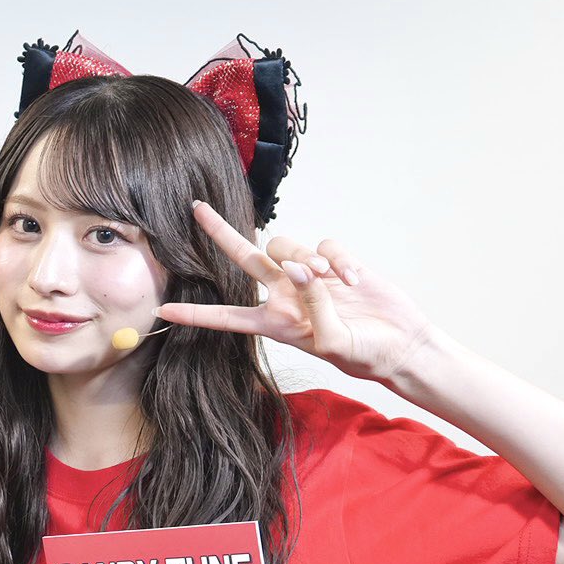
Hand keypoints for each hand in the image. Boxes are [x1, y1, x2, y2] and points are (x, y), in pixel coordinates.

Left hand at [157, 201, 435, 383]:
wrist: (399, 344)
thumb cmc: (363, 354)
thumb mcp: (333, 341)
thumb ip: (314, 306)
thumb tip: (301, 269)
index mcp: (274, 323)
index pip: (226, 318)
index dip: (196, 315)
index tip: (163, 313)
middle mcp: (284, 295)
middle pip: (244, 258)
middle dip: (221, 233)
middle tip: (197, 209)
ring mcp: (308, 276)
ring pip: (288, 245)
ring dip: (309, 258)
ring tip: (336, 283)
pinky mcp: (335, 262)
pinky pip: (327, 245)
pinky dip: (341, 260)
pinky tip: (356, 281)